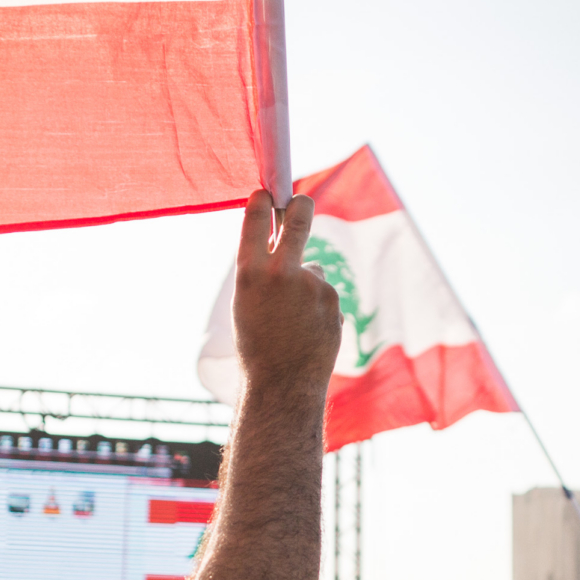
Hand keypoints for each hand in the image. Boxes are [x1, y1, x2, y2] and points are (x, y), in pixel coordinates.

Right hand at [231, 190, 340, 394]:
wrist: (283, 386)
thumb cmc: (256, 345)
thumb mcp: (246, 302)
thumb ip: (262, 270)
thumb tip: (286, 235)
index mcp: (249, 273)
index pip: (256, 220)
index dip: (262, 202)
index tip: (266, 193)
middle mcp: (282, 273)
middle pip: (299, 219)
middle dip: (301, 205)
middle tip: (300, 202)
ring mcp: (313, 285)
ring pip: (311, 270)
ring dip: (305, 286)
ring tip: (292, 321)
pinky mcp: (333, 299)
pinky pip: (323, 293)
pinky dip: (316, 307)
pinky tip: (306, 330)